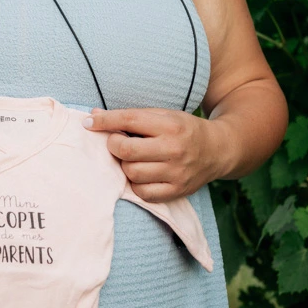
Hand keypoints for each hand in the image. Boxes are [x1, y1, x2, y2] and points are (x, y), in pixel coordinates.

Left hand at [82, 106, 225, 201]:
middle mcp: (174, 149)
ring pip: (131, 172)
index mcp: (170, 125)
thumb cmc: (183, 130)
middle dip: (114, 145)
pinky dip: (136, 184)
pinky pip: (142, 192)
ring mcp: (176, 172)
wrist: (218, 150)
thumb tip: (94, 116)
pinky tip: (142, 174)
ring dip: (125, 165)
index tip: (89, 122)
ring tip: (134, 158)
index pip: (129, 121)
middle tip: (117, 142)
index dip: (104, 121)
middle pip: (126, 150)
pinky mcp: (177, 191)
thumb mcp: (163, 115)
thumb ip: (131, 117)